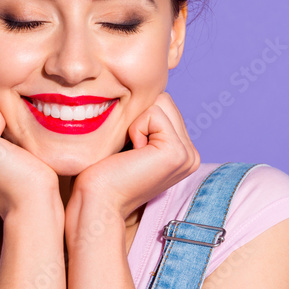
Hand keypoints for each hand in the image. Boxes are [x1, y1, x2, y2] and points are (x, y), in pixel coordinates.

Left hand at [69, 91, 200, 223]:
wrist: (97, 200)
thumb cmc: (104, 172)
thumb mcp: (132, 140)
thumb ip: (147, 120)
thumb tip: (149, 88)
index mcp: (184, 152)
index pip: (164, 105)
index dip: (138, 117)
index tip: (129, 149)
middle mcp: (192, 155)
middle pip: (165, 100)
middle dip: (139, 117)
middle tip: (129, 150)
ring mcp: (188, 155)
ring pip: (161, 103)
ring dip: (137, 122)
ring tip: (131, 152)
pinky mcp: (177, 153)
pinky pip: (154, 113)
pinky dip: (135, 128)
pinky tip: (133, 154)